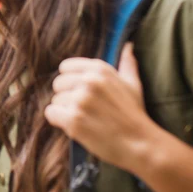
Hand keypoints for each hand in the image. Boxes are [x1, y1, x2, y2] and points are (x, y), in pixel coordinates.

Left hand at [44, 42, 153, 171]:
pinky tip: (75, 126)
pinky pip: (50, 114)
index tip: (80, 93)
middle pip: (57, 84)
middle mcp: (88, 81)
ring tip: (85, 120)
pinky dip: (59, 121)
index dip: (70, 82)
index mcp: (99, 69)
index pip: (65, 67)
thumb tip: (128, 46)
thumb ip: (127, 64)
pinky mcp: (73, 119)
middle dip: (67, 97)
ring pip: (55, 101)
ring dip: (65, 112)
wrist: (142, 145)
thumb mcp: (133, 85)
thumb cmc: (135, 115)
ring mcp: (80, 100)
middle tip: (85, 110)